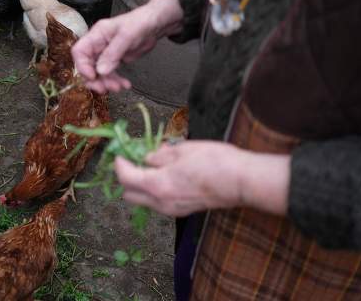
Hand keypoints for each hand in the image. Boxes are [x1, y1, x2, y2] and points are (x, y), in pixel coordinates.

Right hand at [72, 0, 183, 93]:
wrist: (155, 24)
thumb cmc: (140, 23)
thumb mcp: (126, 37)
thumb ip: (112, 54)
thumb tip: (100, 72)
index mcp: (96, 35)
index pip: (79, 51)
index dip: (82, 66)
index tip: (93, 77)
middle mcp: (98, 45)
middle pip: (87, 65)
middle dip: (95, 79)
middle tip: (104, 89)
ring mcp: (105, 53)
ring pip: (99, 73)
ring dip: (107, 82)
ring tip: (119, 88)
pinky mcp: (114, 60)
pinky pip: (110, 74)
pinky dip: (116, 81)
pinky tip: (125, 85)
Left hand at [114, 141, 290, 216]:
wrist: (241, 182)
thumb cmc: (215, 161)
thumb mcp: (183, 150)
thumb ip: (160, 155)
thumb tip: (147, 157)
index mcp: (158, 184)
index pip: (125, 177)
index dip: (119, 163)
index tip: (120, 152)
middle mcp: (160, 202)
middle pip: (129, 194)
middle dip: (126, 178)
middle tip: (132, 160)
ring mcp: (171, 210)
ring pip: (143, 201)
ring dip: (140, 185)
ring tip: (149, 167)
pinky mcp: (181, 211)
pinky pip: (157, 203)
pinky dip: (154, 191)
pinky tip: (165, 176)